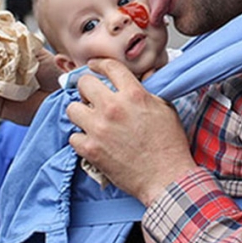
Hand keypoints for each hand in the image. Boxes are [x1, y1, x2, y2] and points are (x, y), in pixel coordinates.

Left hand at [66, 58, 196, 205]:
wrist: (166, 177)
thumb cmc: (169, 146)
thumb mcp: (165, 109)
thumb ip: (149, 91)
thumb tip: (143, 78)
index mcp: (133, 94)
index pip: (110, 67)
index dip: (99, 64)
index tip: (94, 66)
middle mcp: (113, 107)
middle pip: (84, 83)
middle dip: (87, 88)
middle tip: (91, 96)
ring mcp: (99, 128)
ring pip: (72, 108)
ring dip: (80, 112)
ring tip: (89, 119)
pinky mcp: (91, 149)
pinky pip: (73, 136)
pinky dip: (80, 138)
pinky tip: (91, 140)